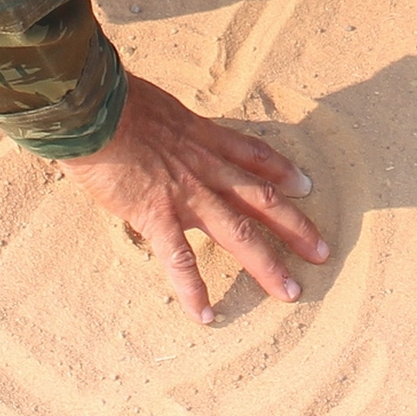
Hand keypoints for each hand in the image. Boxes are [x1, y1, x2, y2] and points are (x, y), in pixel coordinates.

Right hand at [59, 72, 330, 324]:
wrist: (94, 109)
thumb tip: (154, 126)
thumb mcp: (154, 105)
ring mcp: (185, 193)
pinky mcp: (156, 215)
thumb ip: (164, 124)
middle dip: (294, 226)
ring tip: (290, 291)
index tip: (304, 184)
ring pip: (238, 232)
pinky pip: (180, 259)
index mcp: (202, 136)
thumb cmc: (114, 100)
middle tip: (322, 251)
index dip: (281, 169)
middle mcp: (205, 166)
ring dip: (266, 263)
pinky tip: (206, 315)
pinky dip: (193, 289)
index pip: (252, 154)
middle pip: (261, 198)